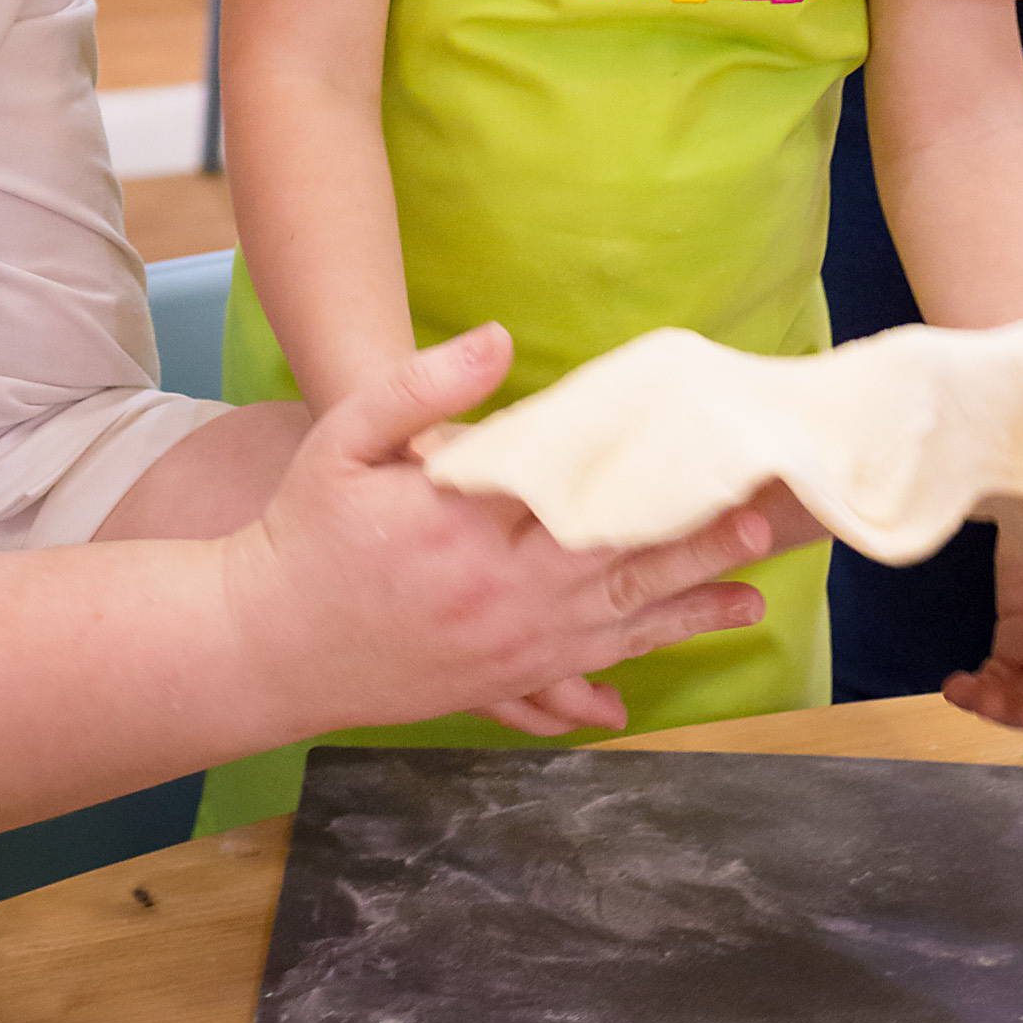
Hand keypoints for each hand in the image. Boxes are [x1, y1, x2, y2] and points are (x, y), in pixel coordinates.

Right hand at [223, 326, 769, 741]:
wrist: (259, 644)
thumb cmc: (303, 531)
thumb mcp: (345, 439)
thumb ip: (421, 386)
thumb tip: (499, 339)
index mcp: (469, 529)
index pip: (578, 497)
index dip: (648, 479)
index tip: (708, 459)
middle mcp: (498, 597)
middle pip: (617, 566)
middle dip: (696, 549)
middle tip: (763, 528)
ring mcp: (500, 649)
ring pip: (611, 630)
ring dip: (684, 613)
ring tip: (750, 601)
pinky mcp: (490, 683)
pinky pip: (569, 679)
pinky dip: (615, 679)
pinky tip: (653, 681)